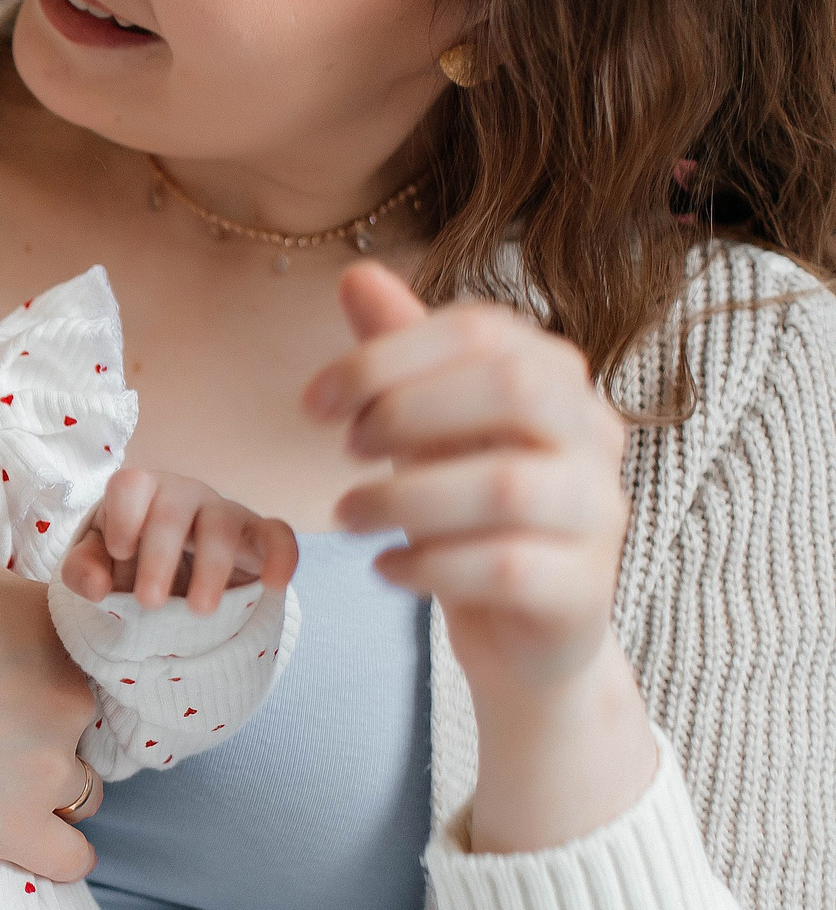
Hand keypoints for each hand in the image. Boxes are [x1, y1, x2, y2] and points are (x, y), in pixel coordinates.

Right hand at [0, 501, 104, 878]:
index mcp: (50, 622)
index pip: (83, 648)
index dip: (42, 663)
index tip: (1, 672)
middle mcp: (68, 693)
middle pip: (87, 718)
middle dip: (45, 722)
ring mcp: (47, 765)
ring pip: (87, 789)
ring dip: (50, 785)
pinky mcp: (14, 827)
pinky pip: (71, 860)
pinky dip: (53, 852)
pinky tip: (23, 838)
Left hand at [61, 468, 299, 612]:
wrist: (172, 584)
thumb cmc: (129, 566)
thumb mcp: (98, 568)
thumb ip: (82, 570)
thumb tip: (95, 585)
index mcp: (140, 495)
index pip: (132, 484)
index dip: (124, 515)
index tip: (120, 553)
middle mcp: (183, 496)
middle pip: (173, 511)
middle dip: (159, 557)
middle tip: (149, 603)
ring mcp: (223, 514)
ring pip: (223, 525)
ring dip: (211, 568)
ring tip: (199, 610)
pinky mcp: (258, 538)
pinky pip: (278, 534)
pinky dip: (281, 555)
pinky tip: (274, 584)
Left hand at [306, 263, 655, 849]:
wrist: (525, 634)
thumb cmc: (469, 515)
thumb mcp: (427, 430)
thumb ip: (401, 357)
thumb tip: (357, 275)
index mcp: (557, 380)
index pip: (482, 330)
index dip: (386, 355)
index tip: (314, 401)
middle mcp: (594, 436)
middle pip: (515, 387)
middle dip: (409, 409)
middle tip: (346, 448)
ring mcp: (597, 514)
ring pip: (506, 485)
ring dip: (403, 498)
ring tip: (347, 516)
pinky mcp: (581, 590)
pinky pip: (504, 567)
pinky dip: (427, 564)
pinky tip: (385, 567)